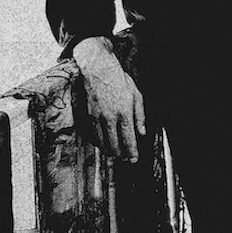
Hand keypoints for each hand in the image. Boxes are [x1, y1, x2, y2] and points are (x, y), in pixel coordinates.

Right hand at [73, 36, 145, 161]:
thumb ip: (140, 115)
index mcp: (124, 112)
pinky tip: (104, 145)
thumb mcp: (136, 95)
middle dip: (121, 155)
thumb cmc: (120, 81)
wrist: (99, 71)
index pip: (128, 137)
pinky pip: (94, 135)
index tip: (134, 159)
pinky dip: (99, 142)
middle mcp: (110, 118)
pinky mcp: (89, 116)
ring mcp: (98, 118)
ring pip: (103, 141)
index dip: (131, 151)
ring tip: (116, 157)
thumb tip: (142, 132)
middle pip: (114, 143)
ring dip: (110, 151)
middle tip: (126, 161)